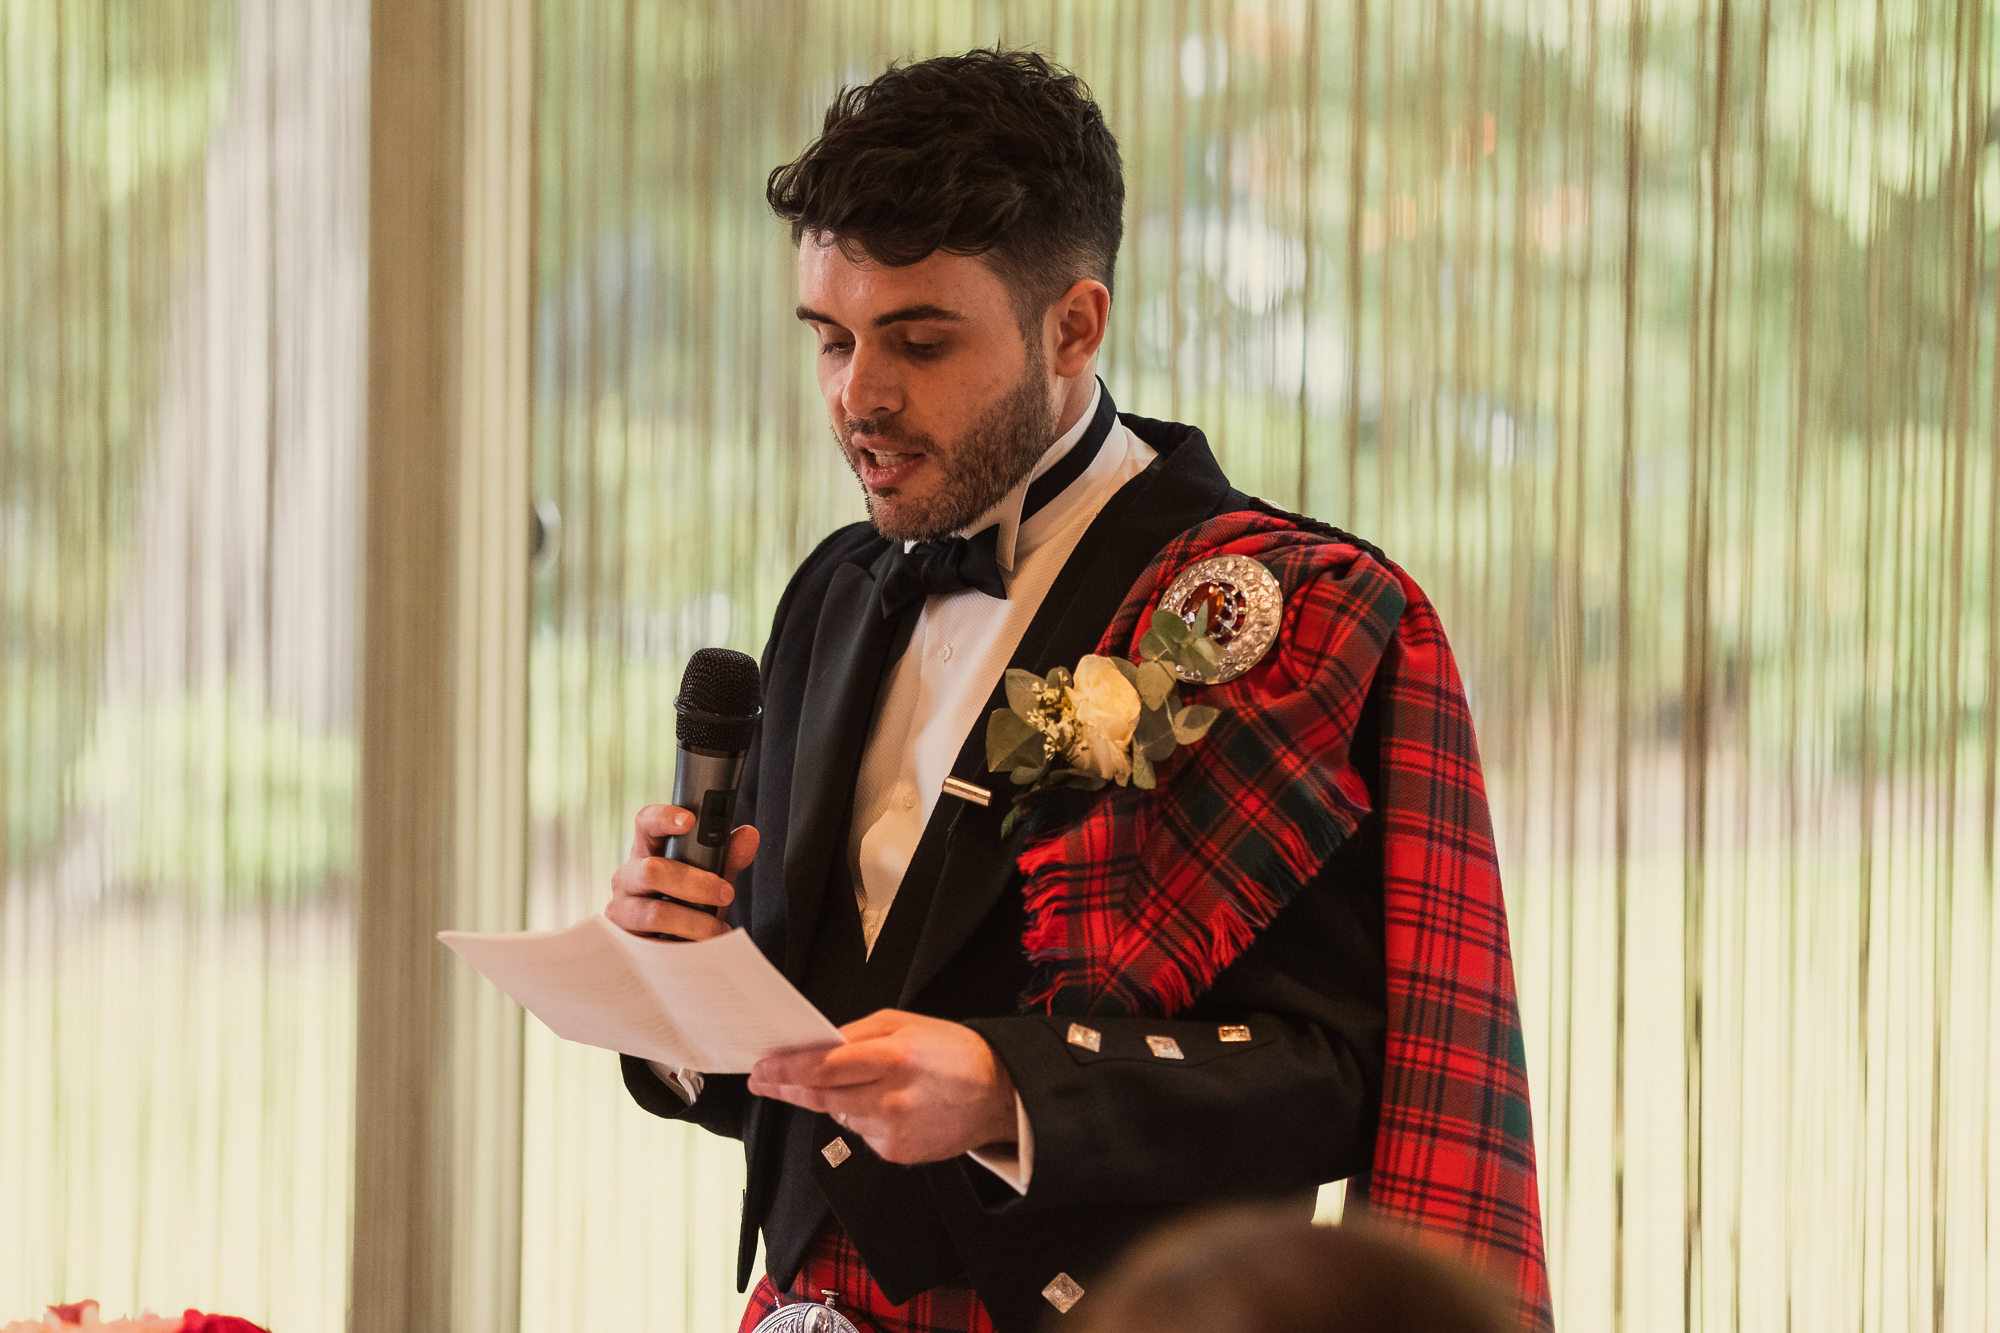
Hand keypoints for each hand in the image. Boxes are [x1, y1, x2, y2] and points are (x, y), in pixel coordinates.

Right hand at [605, 804, 758, 942]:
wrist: (675, 950)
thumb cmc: (688, 905)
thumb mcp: (711, 879)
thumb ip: (729, 857)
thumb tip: (748, 835)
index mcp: (648, 852)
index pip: (646, 824)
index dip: (664, 818)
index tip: (690, 821)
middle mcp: (629, 877)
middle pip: (651, 870)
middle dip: (695, 883)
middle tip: (726, 893)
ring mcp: (622, 909)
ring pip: (655, 912)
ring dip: (694, 922)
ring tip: (718, 931)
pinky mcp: (624, 942)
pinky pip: (653, 944)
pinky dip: (683, 946)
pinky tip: (701, 948)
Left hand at [749, 1010, 1017, 1164]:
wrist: (997, 1093)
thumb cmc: (953, 1052)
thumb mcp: (905, 1023)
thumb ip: (857, 1034)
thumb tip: (817, 1046)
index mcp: (894, 1057)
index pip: (824, 1067)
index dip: (787, 1070)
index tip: (762, 1070)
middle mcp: (891, 1097)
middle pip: (822, 1097)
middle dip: (789, 1087)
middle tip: (766, 1080)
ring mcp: (893, 1130)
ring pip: (839, 1116)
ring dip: (833, 1100)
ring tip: (858, 1083)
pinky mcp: (896, 1153)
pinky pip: (860, 1133)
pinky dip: (861, 1117)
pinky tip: (885, 1104)